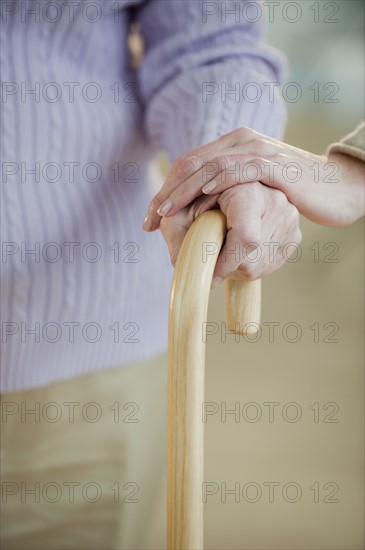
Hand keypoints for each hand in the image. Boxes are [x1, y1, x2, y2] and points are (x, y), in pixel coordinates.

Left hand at [143, 127, 364, 229]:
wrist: (338, 186)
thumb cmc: (295, 190)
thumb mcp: (256, 187)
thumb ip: (231, 189)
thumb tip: (204, 209)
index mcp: (234, 145)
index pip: (190, 163)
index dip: (166, 189)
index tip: (151, 217)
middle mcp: (242, 142)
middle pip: (192, 163)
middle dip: (166, 193)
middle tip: (149, 220)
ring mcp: (257, 150)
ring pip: (208, 167)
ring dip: (182, 191)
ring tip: (164, 213)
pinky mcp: (273, 164)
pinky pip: (237, 170)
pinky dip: (215, 183)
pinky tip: (199, 199)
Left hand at [159, 181, 301, 285]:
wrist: (224, 195)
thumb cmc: (195, 203)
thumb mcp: (179, 213)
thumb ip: (175, 234)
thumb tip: (183, 266)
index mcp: (246, 188)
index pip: (246, 239)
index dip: (224, 263)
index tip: (208, 274)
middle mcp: (276, 200)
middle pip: (250, 256)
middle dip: (227, 265)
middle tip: (211, 258)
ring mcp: (290, 218)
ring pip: (260, 264)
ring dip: (238, 267)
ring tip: (224, 247)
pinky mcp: (295, 234)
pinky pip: (271, 263)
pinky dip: (251, 264)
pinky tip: (239, 250)